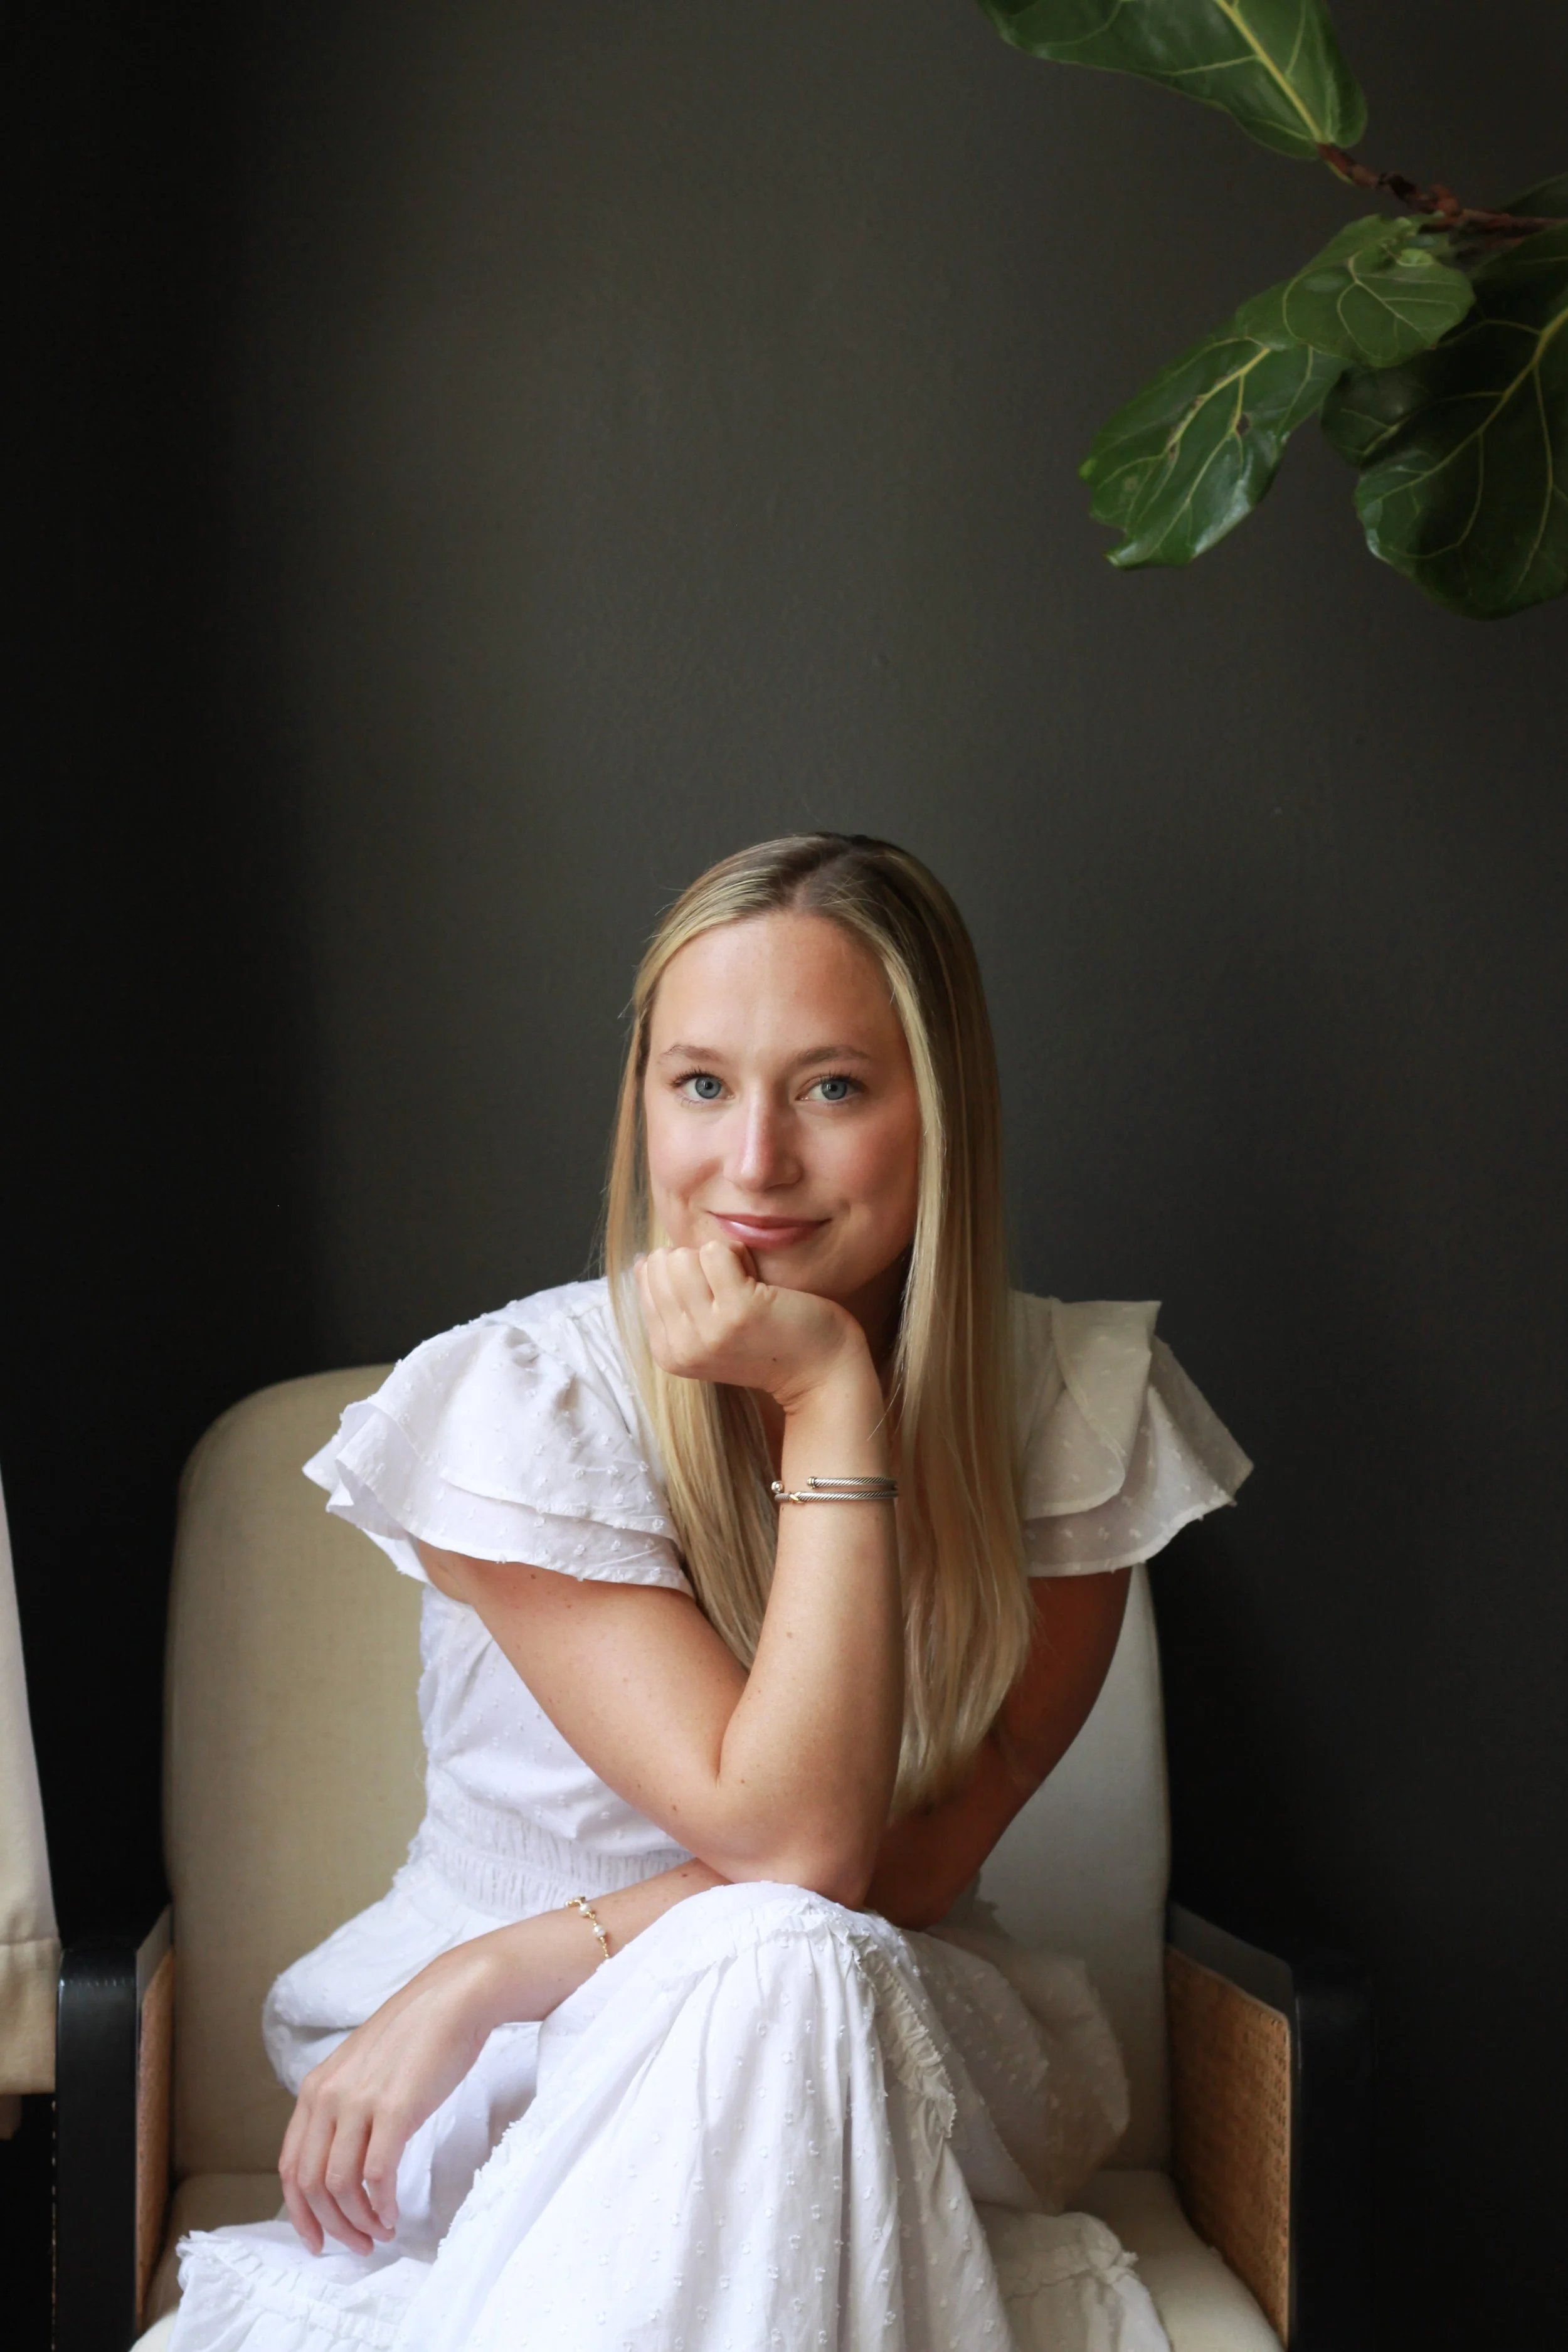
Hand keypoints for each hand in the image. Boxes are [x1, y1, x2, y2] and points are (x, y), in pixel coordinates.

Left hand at [279, 1942, 502, 2254]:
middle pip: (312, 2184)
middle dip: (331, 2226)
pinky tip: (393, 2213)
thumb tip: (340, 2165)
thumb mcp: (362, 2069)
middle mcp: (328, 2096)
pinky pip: (377, 2175)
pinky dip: (382, 2205)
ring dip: (359, 2221)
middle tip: (357, 2245)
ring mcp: (360, 2101)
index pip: (290, 2166)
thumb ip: (343, 2109)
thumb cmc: (417, 2034)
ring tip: (379, 2232)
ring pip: (341, 2186)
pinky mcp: (396, 2108)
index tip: (318, 2238)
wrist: (456, 1996)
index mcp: (315, 2088)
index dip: (299, 2212)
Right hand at [635, 1241, 869, 1410]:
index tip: (717, 1296)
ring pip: (683, 1256)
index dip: (685, 1269)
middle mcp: (680, 1347)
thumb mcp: (708, 1330)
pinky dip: (739, 1253)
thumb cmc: (769, 1341)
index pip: (647, 1276)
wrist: (820, 1373)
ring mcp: (707, 1331)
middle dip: (697, 1259)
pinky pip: (715, 1251)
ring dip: (719, 1256)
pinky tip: (759, 1282)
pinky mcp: (737, 1312)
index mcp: (668, 1352)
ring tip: (746, 1285)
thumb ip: (674, 1301)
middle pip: (661, 1262)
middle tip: (734, 1288)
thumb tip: (644, 1260)